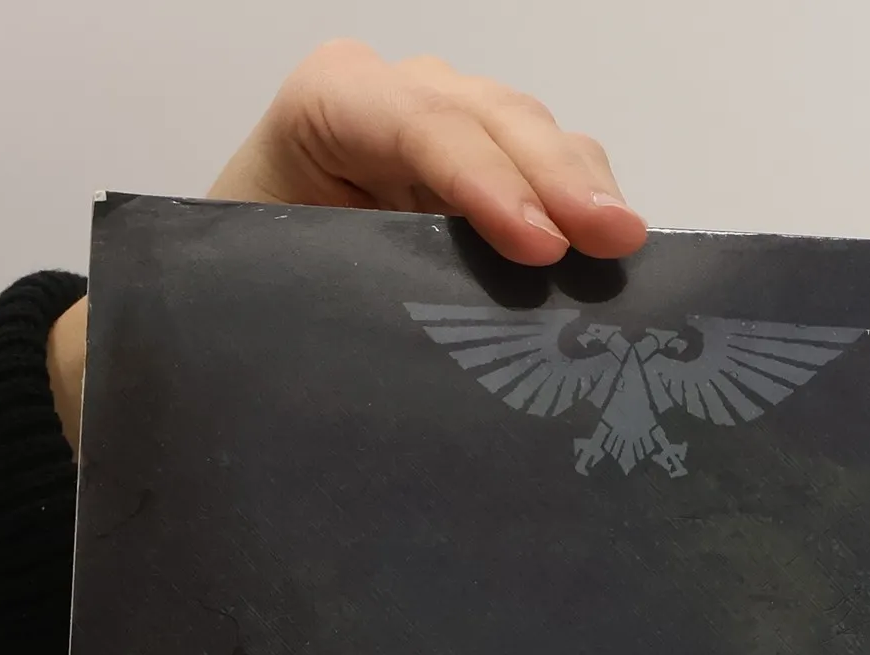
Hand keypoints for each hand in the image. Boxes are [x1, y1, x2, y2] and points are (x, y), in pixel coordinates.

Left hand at [49, 42, 644, 447]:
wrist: (244, 302)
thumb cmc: (248, 295)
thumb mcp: (258, 287)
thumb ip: (308, 291)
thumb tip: (370, 338)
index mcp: (326, 108)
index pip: (414, 124)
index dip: (482, 180)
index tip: (537, 247)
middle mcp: (395, 101)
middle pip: (489, 115)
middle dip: (555, 174)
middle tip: (613, 238)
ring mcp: (448, 131)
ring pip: (529, 133)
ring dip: (582, 187)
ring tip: (625, 245)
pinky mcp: (487, 174)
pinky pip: (547, 172)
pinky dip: (584, 207)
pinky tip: (615, 252)